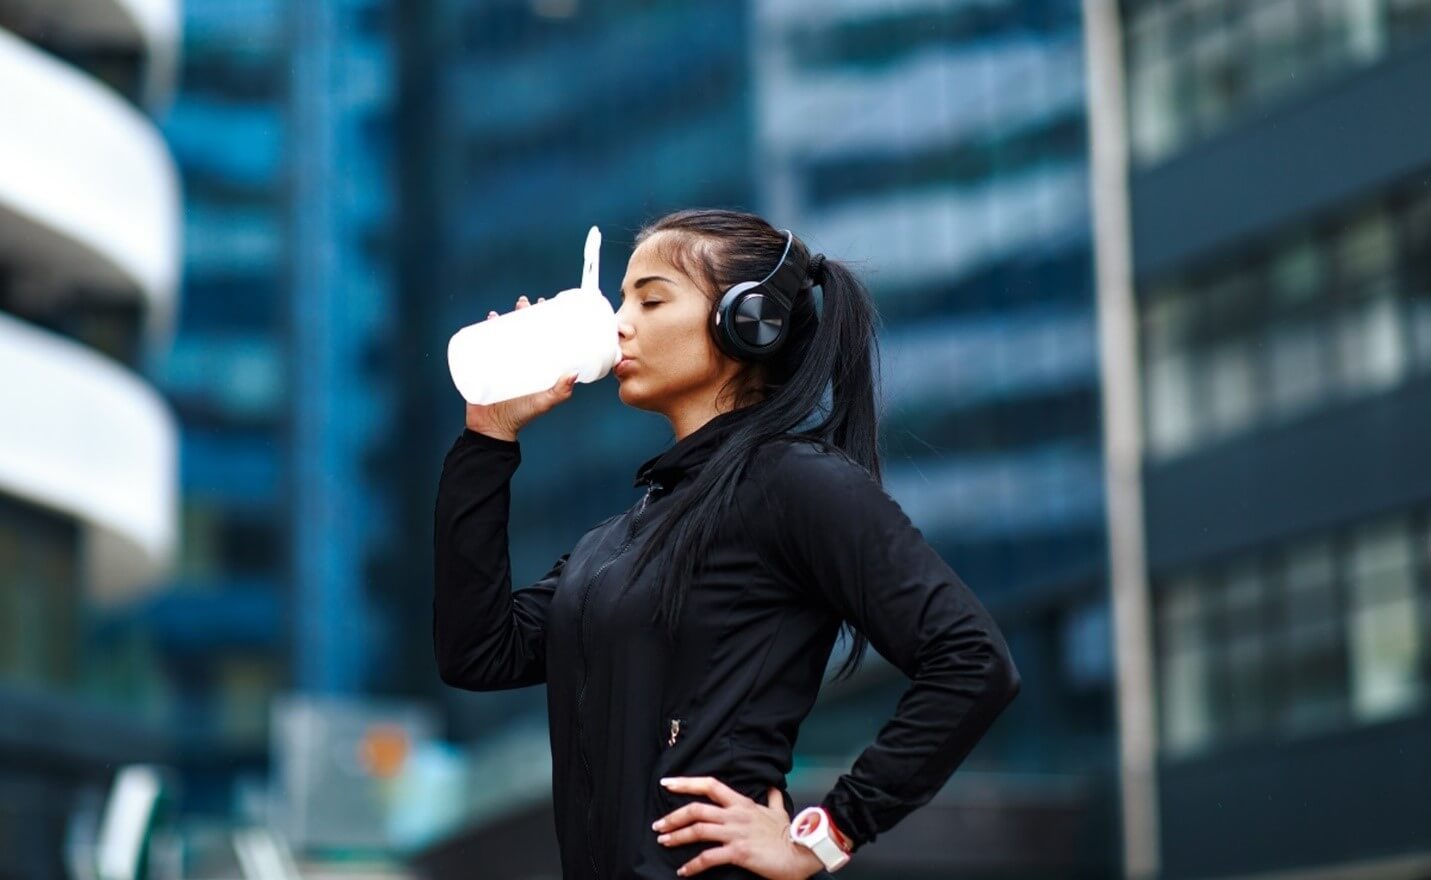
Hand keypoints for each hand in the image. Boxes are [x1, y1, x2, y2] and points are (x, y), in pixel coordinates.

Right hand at [464, 296, 574, 440]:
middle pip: (522, 329)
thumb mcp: (543, 402)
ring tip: (504, 311)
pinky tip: (488, 319)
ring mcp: (501, 361)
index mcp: (535, 363)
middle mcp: (519, 359)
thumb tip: (573, 373)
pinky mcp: (483, 365)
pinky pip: (483, 343)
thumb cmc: (521, 416)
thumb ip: (559, 392)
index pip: (541, 335)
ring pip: (503, 333)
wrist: (492, 429)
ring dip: (503, 317)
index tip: (547, 304)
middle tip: (524, 303)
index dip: (544, 318)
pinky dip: (483, 329)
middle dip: (522, 312)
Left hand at [652, 777, 825, 878]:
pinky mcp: (738, 852)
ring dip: (676, 836)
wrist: (801, 852)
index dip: (686, 783)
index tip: (667, 783)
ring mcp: (736, 833)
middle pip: (696, 809)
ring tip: (664, 842)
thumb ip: (773, 799)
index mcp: (742, 803)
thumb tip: (772, 787)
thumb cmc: (790, 834)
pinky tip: (683, 870)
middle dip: (673, 816)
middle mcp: (735, 815)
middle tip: (658, 825)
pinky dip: (692, 865)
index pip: (710, 785)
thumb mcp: (779, 811)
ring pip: (698, 830)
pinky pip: (708, 858)